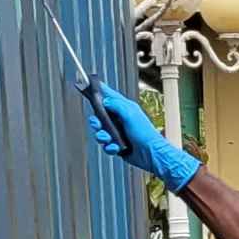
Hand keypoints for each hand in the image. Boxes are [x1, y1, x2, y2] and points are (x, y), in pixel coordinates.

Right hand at [84, 85, 200, 192]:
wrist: (150, 154)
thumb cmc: (145, 134)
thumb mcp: (130, 114)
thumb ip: (116, 105)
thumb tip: (105, 101)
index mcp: (124, 108)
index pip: (109, 95)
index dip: (99, 90)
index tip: (88, 85)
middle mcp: (120, 119)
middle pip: (99, 116)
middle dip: (96, 122)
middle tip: (99, 126)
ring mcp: (118, 132)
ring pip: (100, 132)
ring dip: (102, 137)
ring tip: (109, 140)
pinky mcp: (117, 144)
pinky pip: (106, 145)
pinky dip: (109, 148)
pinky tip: (116, 148)